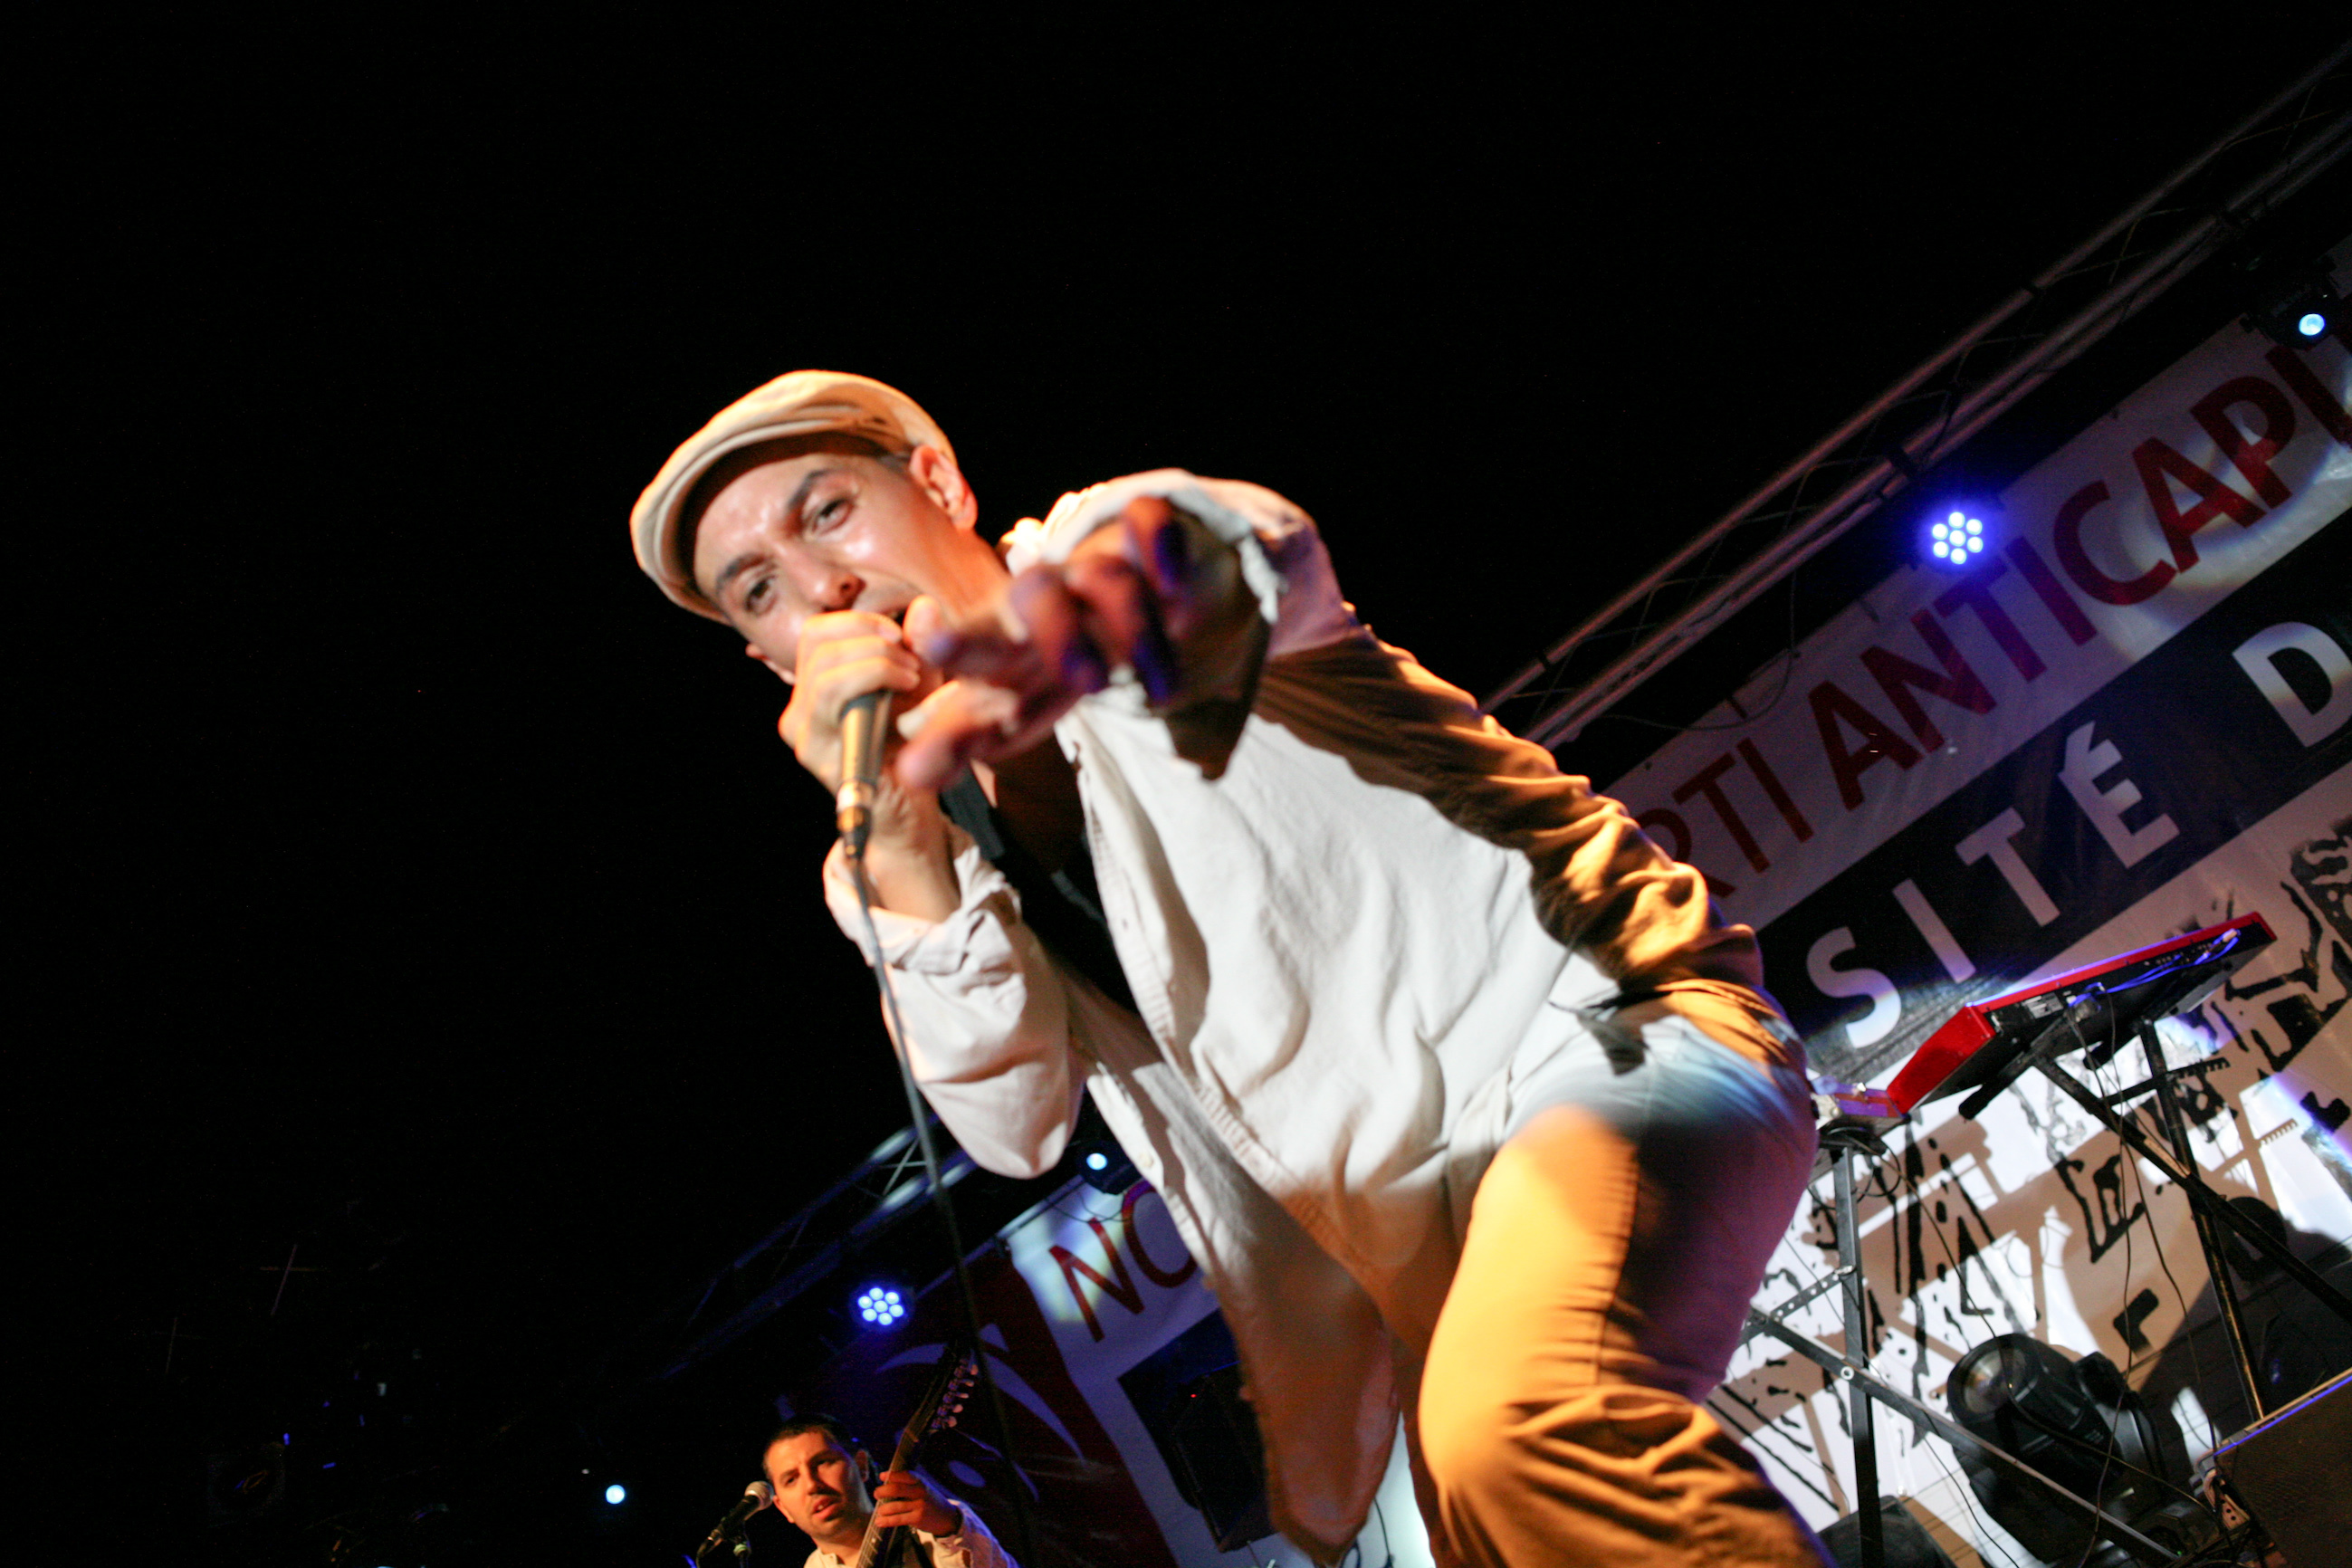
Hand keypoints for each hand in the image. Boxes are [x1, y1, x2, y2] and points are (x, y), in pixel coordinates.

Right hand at [779, 608, 959, 916]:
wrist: (911, 808)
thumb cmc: (912, 745)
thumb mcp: (919, 685)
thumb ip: (919, 645)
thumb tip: (923, 605)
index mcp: (813, 689)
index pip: (817, 633)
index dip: (859, 623)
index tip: (899, 636)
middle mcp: (798, 711)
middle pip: (818, 644)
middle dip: (872, 641)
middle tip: (910, 661)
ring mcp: (803, 734)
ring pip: (825, 670)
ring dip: (876, 661)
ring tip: (910, 677)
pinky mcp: (817, 753)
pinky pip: (835, 698)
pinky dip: (875, 681)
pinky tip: (905, 692)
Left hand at [868, 1467, 959, 1538]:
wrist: (947, 1516)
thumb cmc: (929, 1499)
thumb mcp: (923, 1487)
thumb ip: (908, 1483)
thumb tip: (884, 1479)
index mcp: (920, 1481)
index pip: (904, 1475)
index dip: (891, 1475)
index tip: (881, 1476)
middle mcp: (920, 1491)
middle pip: (896, 1489)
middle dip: (882, 1491)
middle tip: (876, 1494)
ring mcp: (920, 1505)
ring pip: (895, 1506)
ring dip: (882, 1509)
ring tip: (879, 1511)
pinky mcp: (918, 1518)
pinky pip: (898, 1519)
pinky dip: (886, 1521)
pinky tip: (879, 1521)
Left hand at [896, 496, 1255, 790]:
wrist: (1116, 589)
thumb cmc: (1048, 656)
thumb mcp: (1011, 700)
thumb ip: (960, 738)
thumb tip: (910, 776)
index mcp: (1007, 635)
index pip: (978, 643)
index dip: (957, 647)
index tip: (935, 649)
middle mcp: (1047, 598)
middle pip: (1036, 597)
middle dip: (1056, 631)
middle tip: (1083, 680)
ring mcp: (1093, 566)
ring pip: (1105, 578)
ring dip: (1133, 627)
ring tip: (1160, 691)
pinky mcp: (1139, 539)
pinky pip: (1147, 523)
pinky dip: (1159, 546)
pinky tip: (1170, 581)